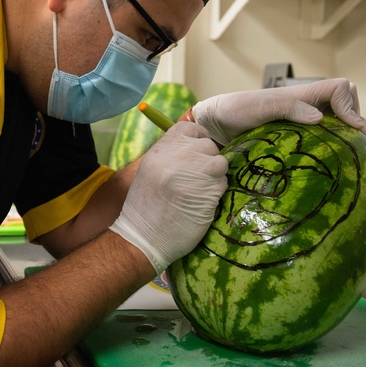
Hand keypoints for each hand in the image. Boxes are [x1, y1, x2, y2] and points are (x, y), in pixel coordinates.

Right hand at [110, 122, 228, 273]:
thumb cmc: (146, 206)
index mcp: (160, 150)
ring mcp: (193, 174)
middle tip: (196, 179)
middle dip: (207, 161)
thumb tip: (198, 145)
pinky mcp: (207, 193)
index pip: (190, 128)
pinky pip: (223, 183)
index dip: (198, 139)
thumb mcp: (151, 171)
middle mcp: (176, 158)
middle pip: (208, 146)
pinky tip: (201, 203)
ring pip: (220, 163)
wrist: (142, 238)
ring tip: (200, 190)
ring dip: (215, 177)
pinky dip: (216, 193)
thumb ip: (171, 155)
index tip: (196, 153)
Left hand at [190, 78, 365, 144]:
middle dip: (355, 120)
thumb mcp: (260, 107)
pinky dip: (332, 144)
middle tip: (356, 144)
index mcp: (302, 95)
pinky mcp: (295, 135)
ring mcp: (302, 120)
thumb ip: (288, 108)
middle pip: (346, 103)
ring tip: (349, 155)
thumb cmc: (235, 110)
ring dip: (346, 133)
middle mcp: (307, 105)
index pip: (341, 88)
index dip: (351, 106)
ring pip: (337, 120)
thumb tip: (320, 118)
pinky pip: (322, 136)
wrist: (215, 124)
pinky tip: (330, 161)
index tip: (351, 129)